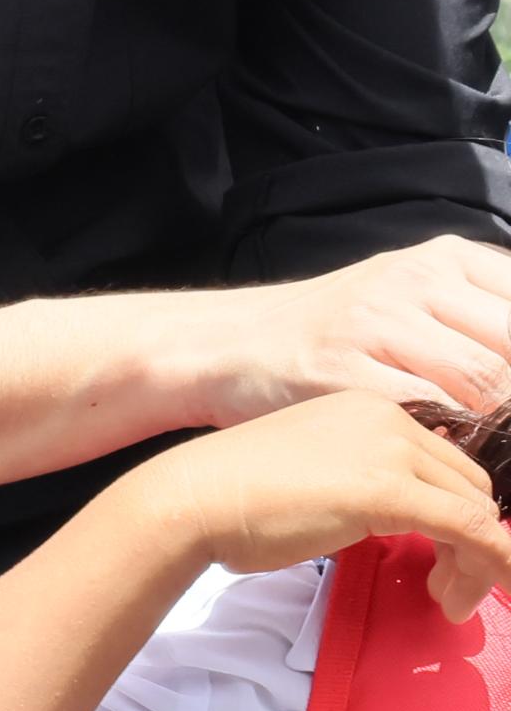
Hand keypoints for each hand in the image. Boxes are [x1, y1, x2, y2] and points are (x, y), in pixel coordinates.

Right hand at [115, 391, 510, 620]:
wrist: (189, 498)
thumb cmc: (231, 499)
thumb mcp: (309, 476)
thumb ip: (356, 486)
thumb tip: (392, 521)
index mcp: (370, 411)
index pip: (445, 462)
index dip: (456, 515)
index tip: (444, 558)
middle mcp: (389, 420)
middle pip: (470, 482)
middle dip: (474, 540)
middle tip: (449, 589)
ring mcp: (390, 450)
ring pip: (476, 506)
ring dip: (477, 561)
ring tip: (448, 600)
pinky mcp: (389, 489)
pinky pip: (469, 528)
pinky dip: (489, 562)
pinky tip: (468, 594)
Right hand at [185, 238, 510, 428]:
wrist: (227, 346)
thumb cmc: (328, 333)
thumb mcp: (407, 297)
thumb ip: (474, 316)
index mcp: (442, 259)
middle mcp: (413, 281)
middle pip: (510, 345)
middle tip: (507, 426)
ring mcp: (374, 324)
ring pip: (480, 378)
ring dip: (495, 423)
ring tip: (487, 447)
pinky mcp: (341, 372)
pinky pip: (425, 410)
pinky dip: (448, 439)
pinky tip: (442, 451)